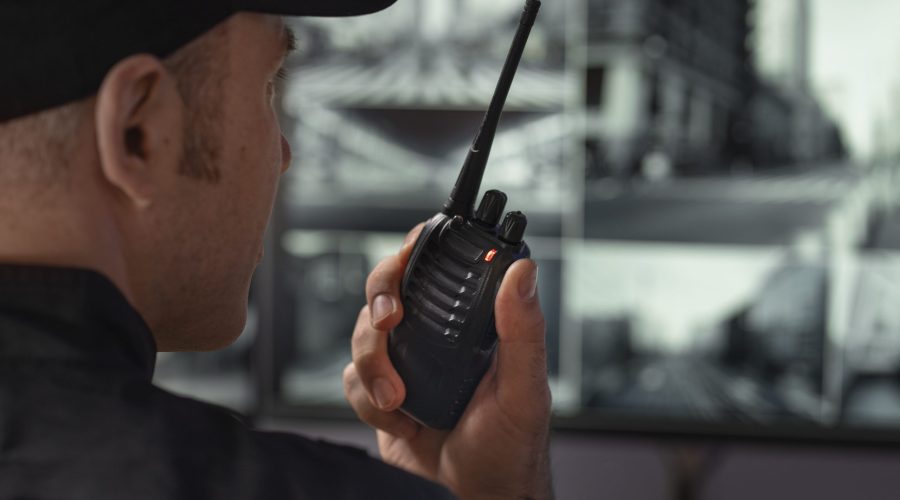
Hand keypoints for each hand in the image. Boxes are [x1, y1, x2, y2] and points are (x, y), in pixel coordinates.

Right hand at [343, 223, 552, 499]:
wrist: (477, 496)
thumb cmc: (511, 447)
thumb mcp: (524, 387)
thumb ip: (523, 330)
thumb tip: (523, 271)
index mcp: (471, 323)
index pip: (438, 267)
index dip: (416, 250)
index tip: (408, 253)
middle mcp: (434, 335)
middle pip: (388, 288)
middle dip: (380, 298)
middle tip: (389, 320)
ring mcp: (405, 362)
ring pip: (362, 333)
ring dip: (373, 364)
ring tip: (399, 398)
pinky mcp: (380, 394)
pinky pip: (350, 379)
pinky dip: (367, 399)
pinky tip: (400, 419)